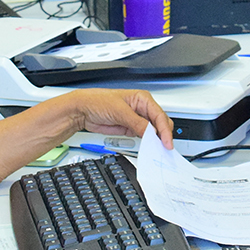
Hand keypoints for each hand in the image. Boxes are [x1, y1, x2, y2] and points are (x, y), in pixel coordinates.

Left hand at [59, 89, 173, 149]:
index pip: (159, 115)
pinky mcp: (131, 129)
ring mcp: (137, 119)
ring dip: (156, 140)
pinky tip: (149, 148)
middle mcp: (142, 108)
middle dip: (163, 135)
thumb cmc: (97, 102)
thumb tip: (151, 133)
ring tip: (158, 150)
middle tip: (164, 148)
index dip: (165, 130)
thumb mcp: (120, 111)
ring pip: (154, 132)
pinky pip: (144, 137)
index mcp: (142, 98)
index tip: (167, 142)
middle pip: (160, 123)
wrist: (82, 111)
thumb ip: (137, 123)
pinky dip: (148, 143)